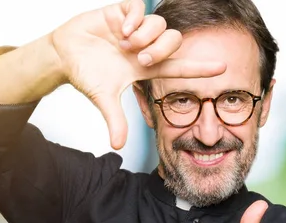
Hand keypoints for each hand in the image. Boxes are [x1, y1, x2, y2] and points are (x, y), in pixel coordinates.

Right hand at [50, 0, 225, 148]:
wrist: (63, 54)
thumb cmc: (85, 74)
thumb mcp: (102, 98)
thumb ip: (115, 119)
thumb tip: (117, 146)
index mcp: (146, 67)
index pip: (179, 66)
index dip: (200, 68)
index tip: (223, 68)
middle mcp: (145, 46)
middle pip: (173, 41)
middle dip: (160, 50)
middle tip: (139, 59)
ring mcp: (135, 28)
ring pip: (159, 24)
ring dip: (144, 36)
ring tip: (123, 44)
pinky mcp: (121, 12)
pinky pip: (139, 8)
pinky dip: (133, 19)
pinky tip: (119, 30)